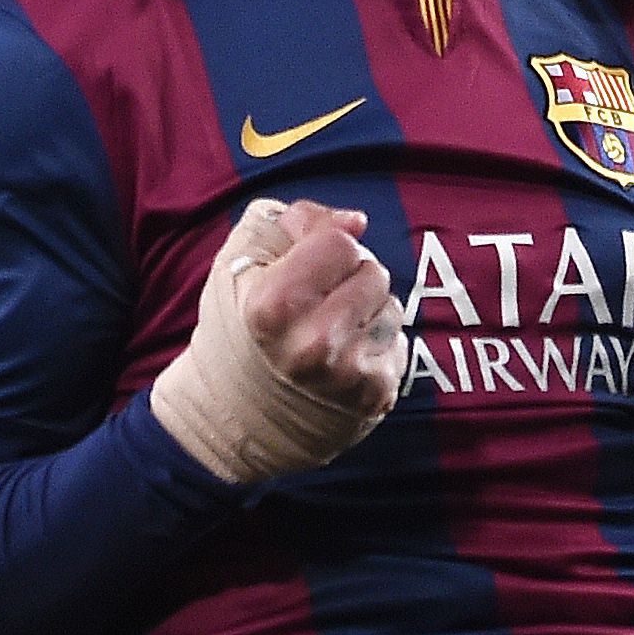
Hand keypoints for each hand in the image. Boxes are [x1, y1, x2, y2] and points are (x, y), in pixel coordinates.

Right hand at [151, 197, 408, 483]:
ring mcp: (348, 375)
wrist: (235, 414)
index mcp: (272, 307)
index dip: (323, 244)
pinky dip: (375, 345)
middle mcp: (313, 345)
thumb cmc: (238, 327)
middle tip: (315, 302)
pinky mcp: (375, 395)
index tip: (302, 264)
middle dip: (349, 277)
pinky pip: (398, 343)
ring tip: (328, 331)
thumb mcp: (241, 261)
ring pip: (391, 307)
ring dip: (367, 311)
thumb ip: (297, 220)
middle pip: (373, 271)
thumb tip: (356, 221)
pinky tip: (342, 358)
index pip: (340, 242)